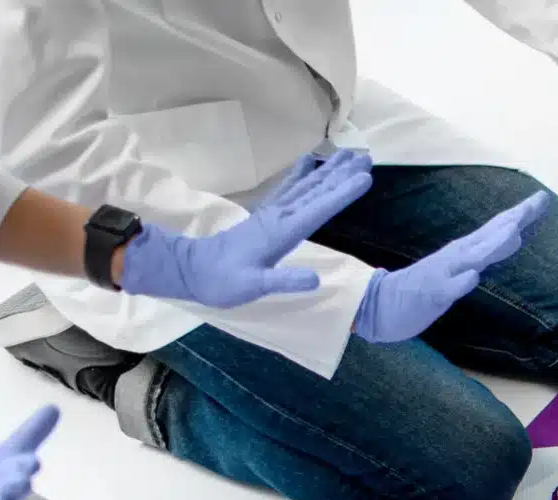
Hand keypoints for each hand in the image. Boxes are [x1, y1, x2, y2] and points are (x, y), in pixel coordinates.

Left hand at [116, 150, 372, 305]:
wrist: (193, 269)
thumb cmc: (224, 281)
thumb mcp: (254, 286)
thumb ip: (284, 280)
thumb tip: (315, 279)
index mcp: (281, 232)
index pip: (318, 210)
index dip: (342, 194)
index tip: (364, 178)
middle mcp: (279, 216)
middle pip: (315, 190)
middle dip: (341, 174)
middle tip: (365, 157)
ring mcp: (272, 213)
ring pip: (305, 186)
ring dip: (327, 171)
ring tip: (347, 155)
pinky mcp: (266, 214)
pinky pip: (288, 188)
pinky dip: (300, 173)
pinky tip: (308, 161)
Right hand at [351, 192, 548, 342]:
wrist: (380, 305)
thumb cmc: (425, 288)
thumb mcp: (462, 269)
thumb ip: (487, 252)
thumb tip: (517, 237)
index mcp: (464, 251)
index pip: (497, 228)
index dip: (521, 214)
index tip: (543, 199)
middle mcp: (456, 257)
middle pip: (490, 235)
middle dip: (514, 220)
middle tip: (538, 202)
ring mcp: (443, 274)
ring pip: (471, 258)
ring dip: (492, 245)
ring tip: (514, 232)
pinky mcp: (432, 294)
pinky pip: (448, 289)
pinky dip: (462, 282)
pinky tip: (473, 277)